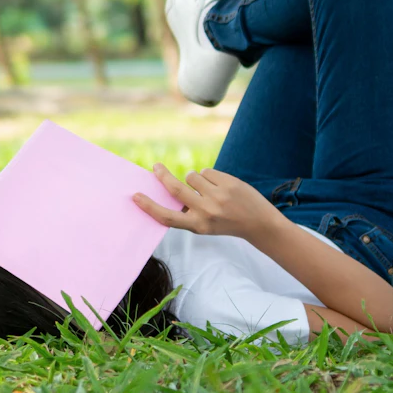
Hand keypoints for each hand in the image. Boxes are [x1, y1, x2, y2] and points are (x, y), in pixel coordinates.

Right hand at [133, 165, 281, 240]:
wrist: (257, 222)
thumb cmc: (225, 222)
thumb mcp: (204, 225)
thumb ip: (188, 212)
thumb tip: (168, 188)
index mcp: (197, 226)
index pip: (168, 217)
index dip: (149, 206)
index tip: (135, 196)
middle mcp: (206, 211)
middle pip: (176, 189)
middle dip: (163, 175)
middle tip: (156, 167)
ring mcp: (218, 196)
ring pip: (192, 176)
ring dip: (195, 179)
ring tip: (209, 189)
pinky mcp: (228, 183)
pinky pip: (206, 171)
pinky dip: (209, 176)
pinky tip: (221, 186)